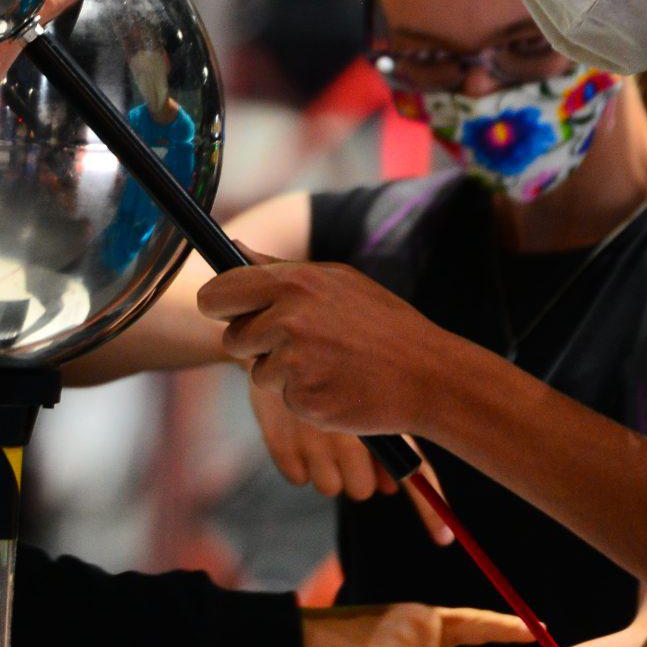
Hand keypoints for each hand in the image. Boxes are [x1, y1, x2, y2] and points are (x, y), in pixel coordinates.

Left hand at [202, 259, 464, 439]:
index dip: (218, 305)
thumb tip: (232, 247)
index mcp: (293, 282)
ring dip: (283, 374)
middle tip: (297, 344)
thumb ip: (278, 268)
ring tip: (329, 363)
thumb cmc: (381, 324)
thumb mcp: (336, 281)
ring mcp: (294, 362)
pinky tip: (337, 386)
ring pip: (257, 373)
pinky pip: (284, 399)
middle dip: (253, 345)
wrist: (428, 375)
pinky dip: (304, 397)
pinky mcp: (303, 400)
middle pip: (232, 339)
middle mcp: (287, 320)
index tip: (226, 311)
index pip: (218, 294)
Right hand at [249, 381, 454, 545]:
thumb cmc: (327, 370)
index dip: (428, 509)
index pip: (412, 471)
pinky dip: (298, 461)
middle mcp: (351, 430)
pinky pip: (298, 477)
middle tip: (344, 442)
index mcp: (380, 417)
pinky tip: (295, 430)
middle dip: (357, 474)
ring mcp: (315, 438)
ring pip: (330, 487)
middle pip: (363, 489)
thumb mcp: (360, 396)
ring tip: (317, 431)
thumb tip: (391, 489)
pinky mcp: (283, 443)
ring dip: (325, 468)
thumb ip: (382, 440)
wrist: (274, 340)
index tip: (445, 538)